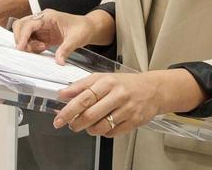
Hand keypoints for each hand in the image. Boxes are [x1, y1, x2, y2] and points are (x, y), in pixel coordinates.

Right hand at [12, 8, 112, 63]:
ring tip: (42, 48)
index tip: (21, 48)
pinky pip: (30, 40)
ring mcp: (41, 26)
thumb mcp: (76, 39)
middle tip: (27, 50)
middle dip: (20, 38)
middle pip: (21, 25)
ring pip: (24, 33)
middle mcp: (42, 19)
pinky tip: (43, 48)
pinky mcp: (42, 34)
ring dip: (28, 43)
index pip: (29, 24)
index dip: (23, 35)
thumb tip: (59, 61)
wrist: (88, 28)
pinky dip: (32, 46)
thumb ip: (66, 49)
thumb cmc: (83, 28)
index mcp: (48, 16)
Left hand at [51, 69, 204, 136]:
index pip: (83, 98)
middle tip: (71, 125)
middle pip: (91, 114)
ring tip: (87, 126)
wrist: (153, 89)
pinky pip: (112, 133)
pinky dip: (103, 132)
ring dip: (89, 129)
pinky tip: (103, 126)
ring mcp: (127, 109)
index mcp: (107, 82)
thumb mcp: (102, 78)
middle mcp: (117, 95)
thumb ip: (81, 86)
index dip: (69, 110)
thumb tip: (62, 93)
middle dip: (76, 123)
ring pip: (101, 126)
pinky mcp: (134, 121)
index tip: (58, 118)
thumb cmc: (124, 83)